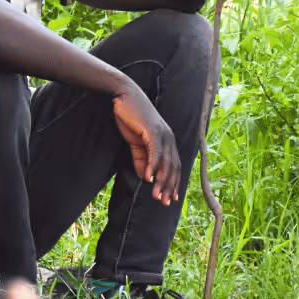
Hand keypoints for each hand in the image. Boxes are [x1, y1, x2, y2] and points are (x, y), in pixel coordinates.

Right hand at [110, 84, 180, 204]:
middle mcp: (169, 138)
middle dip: (169, 187)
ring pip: (165, 162)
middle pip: (172, 167)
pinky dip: (152, 166)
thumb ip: (141, 159)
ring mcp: (162, 134)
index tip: (170, 199)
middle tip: (164, 202)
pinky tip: (148, 178)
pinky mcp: (153, 130)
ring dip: (161, 181)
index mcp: (167, 141)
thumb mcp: (136, 143)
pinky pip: (155, 152)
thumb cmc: (130, 117)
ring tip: (156, 195)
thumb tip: (145, 177)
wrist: (124, 96)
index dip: (173, 184)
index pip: (173, 166)